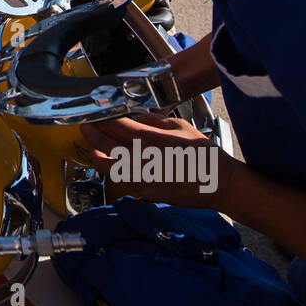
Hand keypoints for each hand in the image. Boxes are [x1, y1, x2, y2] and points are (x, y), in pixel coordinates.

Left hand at [78, 112, 240, 209]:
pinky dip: (114, 169)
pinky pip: (122, 179)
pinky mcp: (145, 192)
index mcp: (149, 140)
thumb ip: (153, 121)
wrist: (218, 183)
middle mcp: (140, 160)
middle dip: (91, 134)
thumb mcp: (179, 126)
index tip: (96, 113)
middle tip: (86, 127)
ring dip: (97, 155)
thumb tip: (136, 117)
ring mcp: (141, 179)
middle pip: (104, 146)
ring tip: (94, 147)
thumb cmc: (203, 154)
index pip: (115, 125)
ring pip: (107, 167)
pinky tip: (115, 162)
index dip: (101, 118)